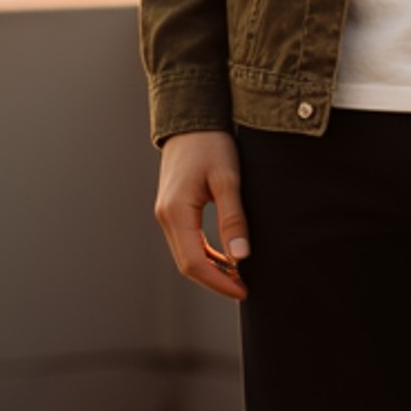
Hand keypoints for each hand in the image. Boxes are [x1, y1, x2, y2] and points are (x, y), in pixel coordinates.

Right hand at [154, 129, 249, 300]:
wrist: (192, 120)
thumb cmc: (211, 144)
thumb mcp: (228, 179)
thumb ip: (233, 219)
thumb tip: (240, 258)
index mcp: (176, 212)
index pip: (194, 262)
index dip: (219, 282)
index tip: (243, 291)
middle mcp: (166, 217)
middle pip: (187, 264)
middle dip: (215, 280)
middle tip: (244, 288)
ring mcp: (167, 214)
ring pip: (186, 255)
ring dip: (211, 269)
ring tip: (239, 276)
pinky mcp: (173, 210)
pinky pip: (187, 242)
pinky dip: (206, 255)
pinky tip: (226, 257)